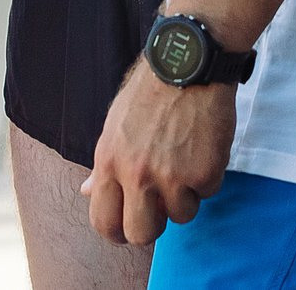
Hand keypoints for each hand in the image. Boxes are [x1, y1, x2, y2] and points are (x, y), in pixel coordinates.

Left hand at [82, 61, 234, 246]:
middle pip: (141, 234)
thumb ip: (103, 164)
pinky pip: (208, 193)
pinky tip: (204, 146)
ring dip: (186, 195)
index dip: (117, 231)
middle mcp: (136, 174)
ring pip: (181, 216)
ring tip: (186, 161)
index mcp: (108, 162)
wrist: (189, 62)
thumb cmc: (151, 90)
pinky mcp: (204, 172)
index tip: (129, 225)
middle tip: (162, 205)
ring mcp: (171, 176)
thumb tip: (86, 190)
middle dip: (153, 225)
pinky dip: (209, 176)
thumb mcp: (116, 124)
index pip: (103, 222)